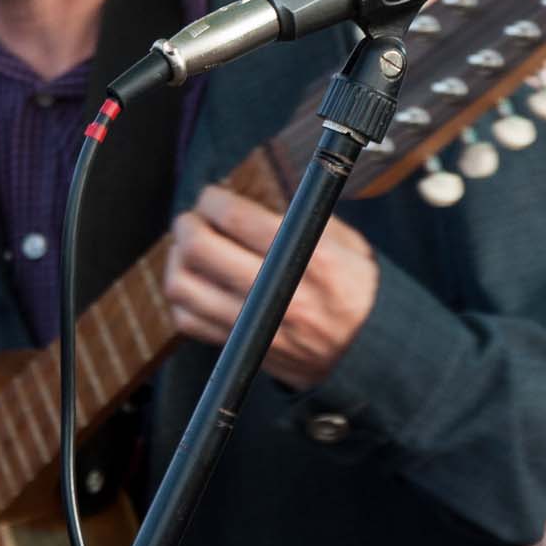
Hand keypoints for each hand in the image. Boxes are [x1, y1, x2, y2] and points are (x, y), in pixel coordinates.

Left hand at [162, 183, 379, 388]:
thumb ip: (302, 216)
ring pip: (184, 286)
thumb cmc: (358, 290)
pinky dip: (181, 298)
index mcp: (310, 258)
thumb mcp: (348, 243)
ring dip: (176, 259)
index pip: (237, 218)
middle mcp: (278, 293)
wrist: (370, 353)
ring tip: (186, 248)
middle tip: (193, 218)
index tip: (212, 195)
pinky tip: (194, 282)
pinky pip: (188, 321)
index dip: (213, 200)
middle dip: (187, 224)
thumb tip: (251, 192)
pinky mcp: (243, 349)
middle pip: (199, 248)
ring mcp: (256, 325)